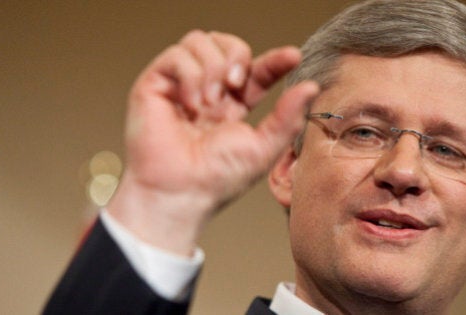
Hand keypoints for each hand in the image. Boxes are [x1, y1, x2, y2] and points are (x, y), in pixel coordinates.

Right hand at [106, 30, 318, 254]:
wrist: (180, 192)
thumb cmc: (218, 178)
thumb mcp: (264, 147)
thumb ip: (288, 117)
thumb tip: (311, 87)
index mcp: (232, 106)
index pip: (256, 70)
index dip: (274, 60)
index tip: (293, 57)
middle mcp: (206, 92)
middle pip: (227, 45)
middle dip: (238, 57)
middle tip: (236, 85)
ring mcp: (180, 86)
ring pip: (200, 41)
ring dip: (212, 68)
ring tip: (208, 104)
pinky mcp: (155, 85)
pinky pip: (177, 55)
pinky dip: (190, 76)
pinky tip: (191, 105)